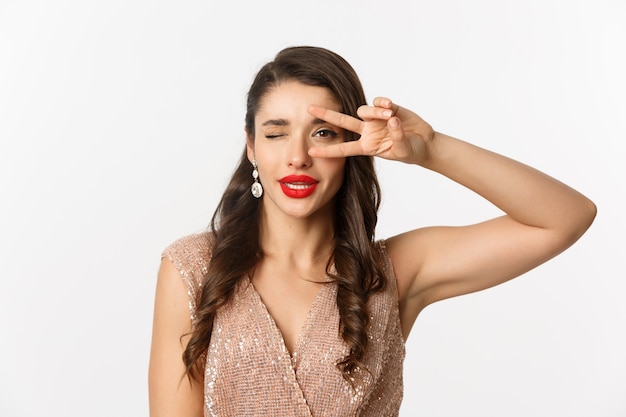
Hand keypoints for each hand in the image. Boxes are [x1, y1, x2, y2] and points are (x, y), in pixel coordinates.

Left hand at [307, 97, 434, 164]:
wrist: (424, 142)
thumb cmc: (411, 151)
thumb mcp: (403, 150)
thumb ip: (397, 137)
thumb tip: (392, 119)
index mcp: (367, 146)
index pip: (343, 149)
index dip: (328, 151)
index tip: (311, 152)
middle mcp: (367, 132)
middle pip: (342, 122)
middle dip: (326, 114)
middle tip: (309, 108)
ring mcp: (375, 119)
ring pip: (363, 110)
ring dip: (375, 111)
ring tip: (391, 115)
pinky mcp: (386, 108)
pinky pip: (378, 101)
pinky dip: (383, 103)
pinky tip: (392, 107)